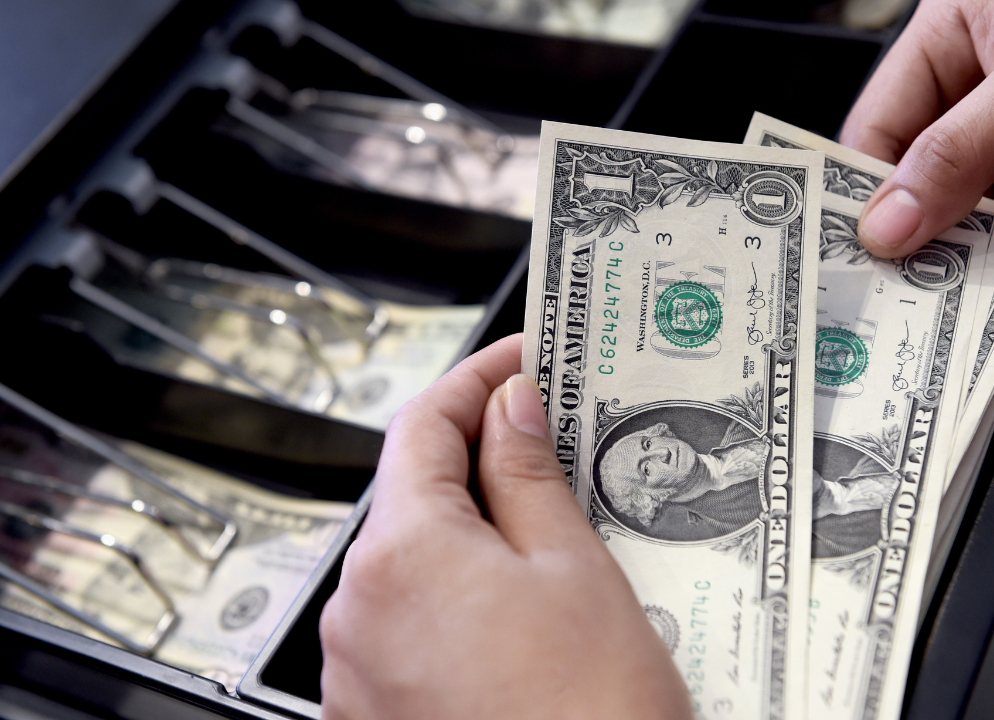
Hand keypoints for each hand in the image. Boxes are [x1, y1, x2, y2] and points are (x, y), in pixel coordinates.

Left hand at [319, 334, 690, 719]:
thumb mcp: (572, 568)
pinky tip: (517, 598)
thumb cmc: (588, 717)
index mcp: (402, 555)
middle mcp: (357, 609)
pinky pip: (410, 619)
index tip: (520, 359)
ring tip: (549, 521)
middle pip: (413, 492)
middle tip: (550, 435)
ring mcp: (356, 667)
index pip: (424, 422)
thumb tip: (509, 406)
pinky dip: (456, 592)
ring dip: (471, 527)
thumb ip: (527, 473)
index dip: (476, 378)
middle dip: (478, 454)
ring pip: (414, 559)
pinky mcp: (372, 710)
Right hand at [841, 0, 993, 257]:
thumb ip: (961, 148)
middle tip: (885, 278)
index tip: (848, 243)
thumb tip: (888, 219)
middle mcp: (974, 93)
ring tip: (939, 288)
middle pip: (914, 176)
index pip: (878, 124)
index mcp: (951, 37)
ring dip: (957, 252)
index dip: (860, 185)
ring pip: (960, 214)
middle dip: (908, 226)